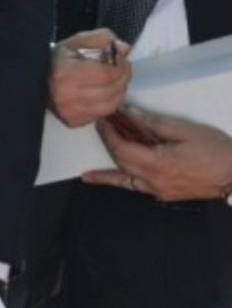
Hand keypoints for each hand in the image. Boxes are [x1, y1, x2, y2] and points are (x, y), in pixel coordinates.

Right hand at [48, 28, 130, 127]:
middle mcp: (65, 95)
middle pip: (112, 90)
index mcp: (65, 73)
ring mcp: (69, 111)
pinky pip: (102, 114)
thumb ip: (103, 39)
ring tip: (113, 80)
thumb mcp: (78, 41)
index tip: (121, 59)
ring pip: (111, 104)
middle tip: (120, 69)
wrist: (36, 80)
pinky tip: (102, 93)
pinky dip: (107, 103)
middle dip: (123, 77)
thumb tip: (123, 49)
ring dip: (118, 91)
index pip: (107, 74)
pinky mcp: (73, 120)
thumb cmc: (57, 61)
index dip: (121, 66)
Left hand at [84, 108, 231, 202]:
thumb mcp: (186, 131)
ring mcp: (155, 189)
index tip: (102, 119)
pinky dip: (111, 180)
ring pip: (122, 174)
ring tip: (91, 153)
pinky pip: (130, 185)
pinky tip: (92, 178)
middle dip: (108, 140)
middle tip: (101, 124)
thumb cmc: (216, 151)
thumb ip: (155, 124)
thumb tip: (131, 114)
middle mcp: (152, 180)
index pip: (122, 147)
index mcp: (158, 163)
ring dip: (105, 161)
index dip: (109, 132)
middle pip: (120, 159)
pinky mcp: (160, 193)